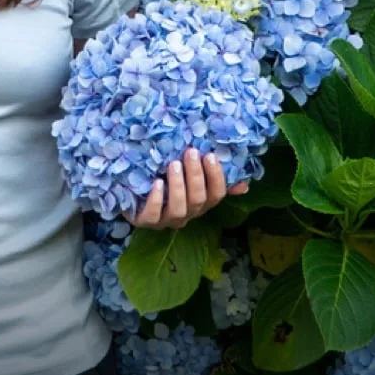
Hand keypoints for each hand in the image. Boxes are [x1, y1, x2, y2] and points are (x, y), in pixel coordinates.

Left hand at [126, 148, 249, 230]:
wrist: (131, 192)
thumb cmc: (165, 179)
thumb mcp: (188, 176)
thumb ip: (212, 177)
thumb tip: (244, 185)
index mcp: (200, 203)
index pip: (216, 195)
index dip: (216, 177)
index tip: (209, 155)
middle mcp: (186, 214)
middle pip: (198, 200)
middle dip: (196, 176)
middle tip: (190, 153)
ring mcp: (166, 220)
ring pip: (178, 209)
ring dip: (178, 186)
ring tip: (173, 164)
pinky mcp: (144, 221)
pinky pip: (152, 215)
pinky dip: (155, 199)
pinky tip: (156, 183)